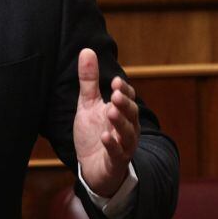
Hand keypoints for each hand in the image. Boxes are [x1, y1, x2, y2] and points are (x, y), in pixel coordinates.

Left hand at [73, 48, 139, 197]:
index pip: (127, 98)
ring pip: (127, 133)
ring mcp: (123, 146)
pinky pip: (117, 153)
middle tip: (115, 95)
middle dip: (124, 104)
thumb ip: (89, 80)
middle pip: (131, 114)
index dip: (123, 90)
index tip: (114, 81)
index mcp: (122, 113)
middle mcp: (127, 128)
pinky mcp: (116, 161)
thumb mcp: (88, 105)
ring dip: (120, 122)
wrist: (93, 168)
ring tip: (110, 111)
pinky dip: (112, 145)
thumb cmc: (94, 134)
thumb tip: (86, 50)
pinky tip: (105, 137)